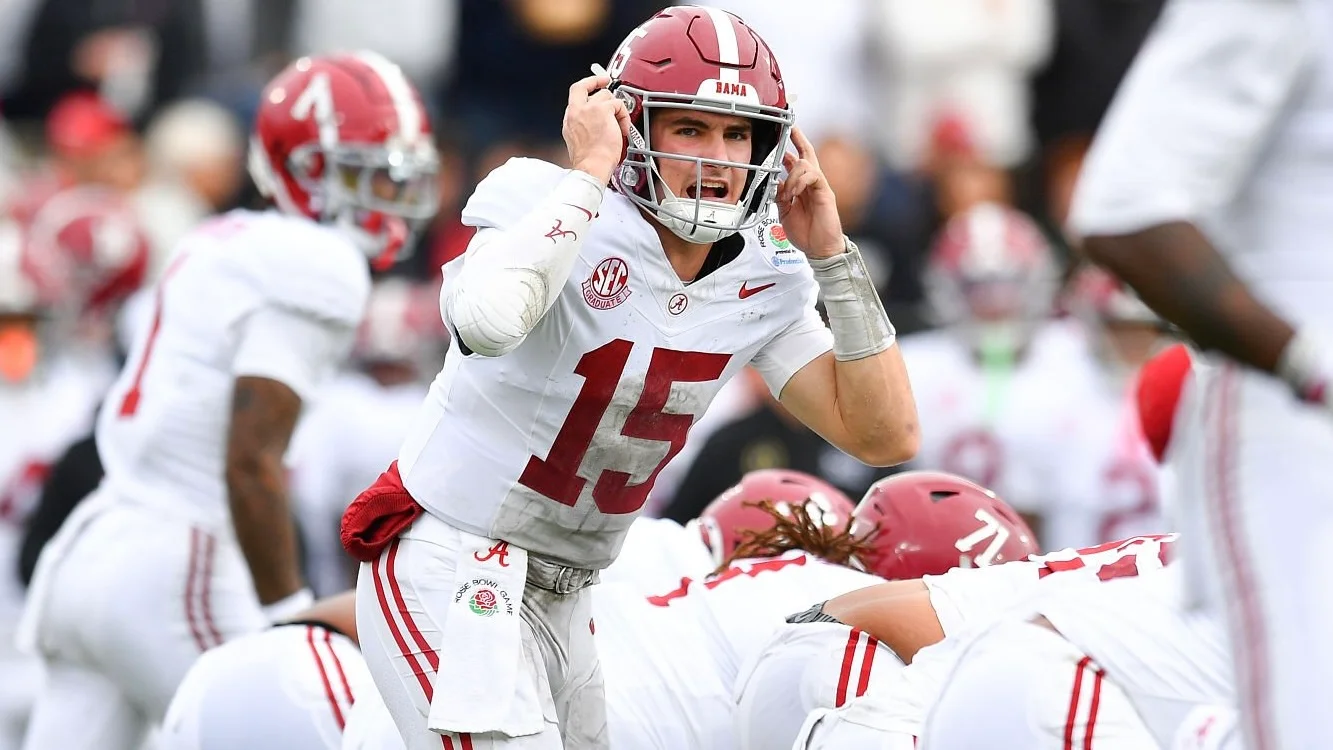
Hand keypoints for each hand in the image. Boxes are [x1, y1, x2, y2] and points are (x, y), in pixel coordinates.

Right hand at [563, 74, 630, 184]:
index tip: (594, 84)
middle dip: (597, 81)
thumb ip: (585, 126)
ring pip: (606, 95)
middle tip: (606, 81)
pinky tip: (623, 129)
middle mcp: (576, 111)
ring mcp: (589, 109)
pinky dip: (624, 115)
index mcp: (570, 119)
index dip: (586, 86)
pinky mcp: (602, 110)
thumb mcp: (579, 141)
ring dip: (616, 109)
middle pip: (584, 86)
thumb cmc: (589, 161)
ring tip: (619, 126)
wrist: (591, 167)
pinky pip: (618, 104)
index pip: (575, 95)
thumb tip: (598, 122)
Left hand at [776, 127, 844, 258]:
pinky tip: (794, 193)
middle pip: (807, 153)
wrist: (819, 249)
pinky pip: (813, 176)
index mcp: (801, 186)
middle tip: (791, 127)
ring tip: (787, 193)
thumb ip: (779, 196)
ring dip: (792, 175)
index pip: (796, 161)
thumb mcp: (785, 212)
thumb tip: (773, 182)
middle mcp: (811, 183)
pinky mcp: (825, 192)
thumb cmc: (806, 233)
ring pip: (806, 164)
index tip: (782, 134)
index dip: (789, 147)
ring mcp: (819, 186)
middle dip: (798, 139)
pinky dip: (800, 181)